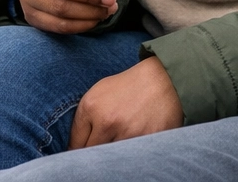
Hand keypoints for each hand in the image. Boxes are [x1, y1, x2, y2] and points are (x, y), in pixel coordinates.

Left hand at [69, 56, 183, 148]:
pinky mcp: (149, 140)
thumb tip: (72, 154)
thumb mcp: (97, 94)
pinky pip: (133, 158)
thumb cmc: (127, 87)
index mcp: (93, 108)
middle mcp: (110, 122)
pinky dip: (132, 155)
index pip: (75, 148)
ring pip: (111, 159)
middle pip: (92, 156)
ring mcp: (130, 133)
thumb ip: (81, 123)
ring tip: (123, 137)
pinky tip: (137, 138)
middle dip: (95, 154)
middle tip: (105, 144)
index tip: (85, 151)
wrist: (165, 78)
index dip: (79, 152)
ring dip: (114, 154)